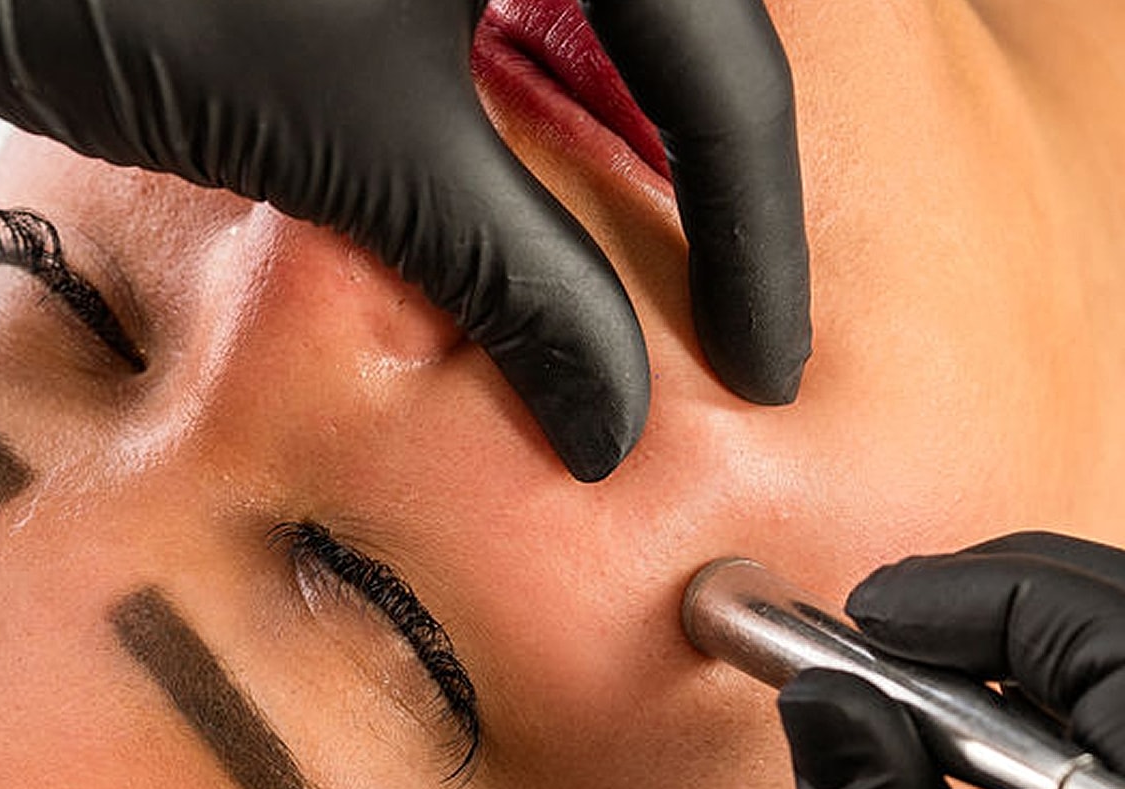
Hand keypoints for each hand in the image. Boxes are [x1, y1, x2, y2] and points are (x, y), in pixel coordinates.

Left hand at [0, 0, 811, 481]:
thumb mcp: (355, 148)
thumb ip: (516, 282)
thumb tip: (617, 413)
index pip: (725, 60)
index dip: (755, 230)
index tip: (770, 354)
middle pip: (672, 30)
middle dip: (692, 177)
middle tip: (703, 319)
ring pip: (586, 21)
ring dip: (605, 149)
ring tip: (611, 280)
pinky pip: (494, 16)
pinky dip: (512, 111)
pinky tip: (497, 198)